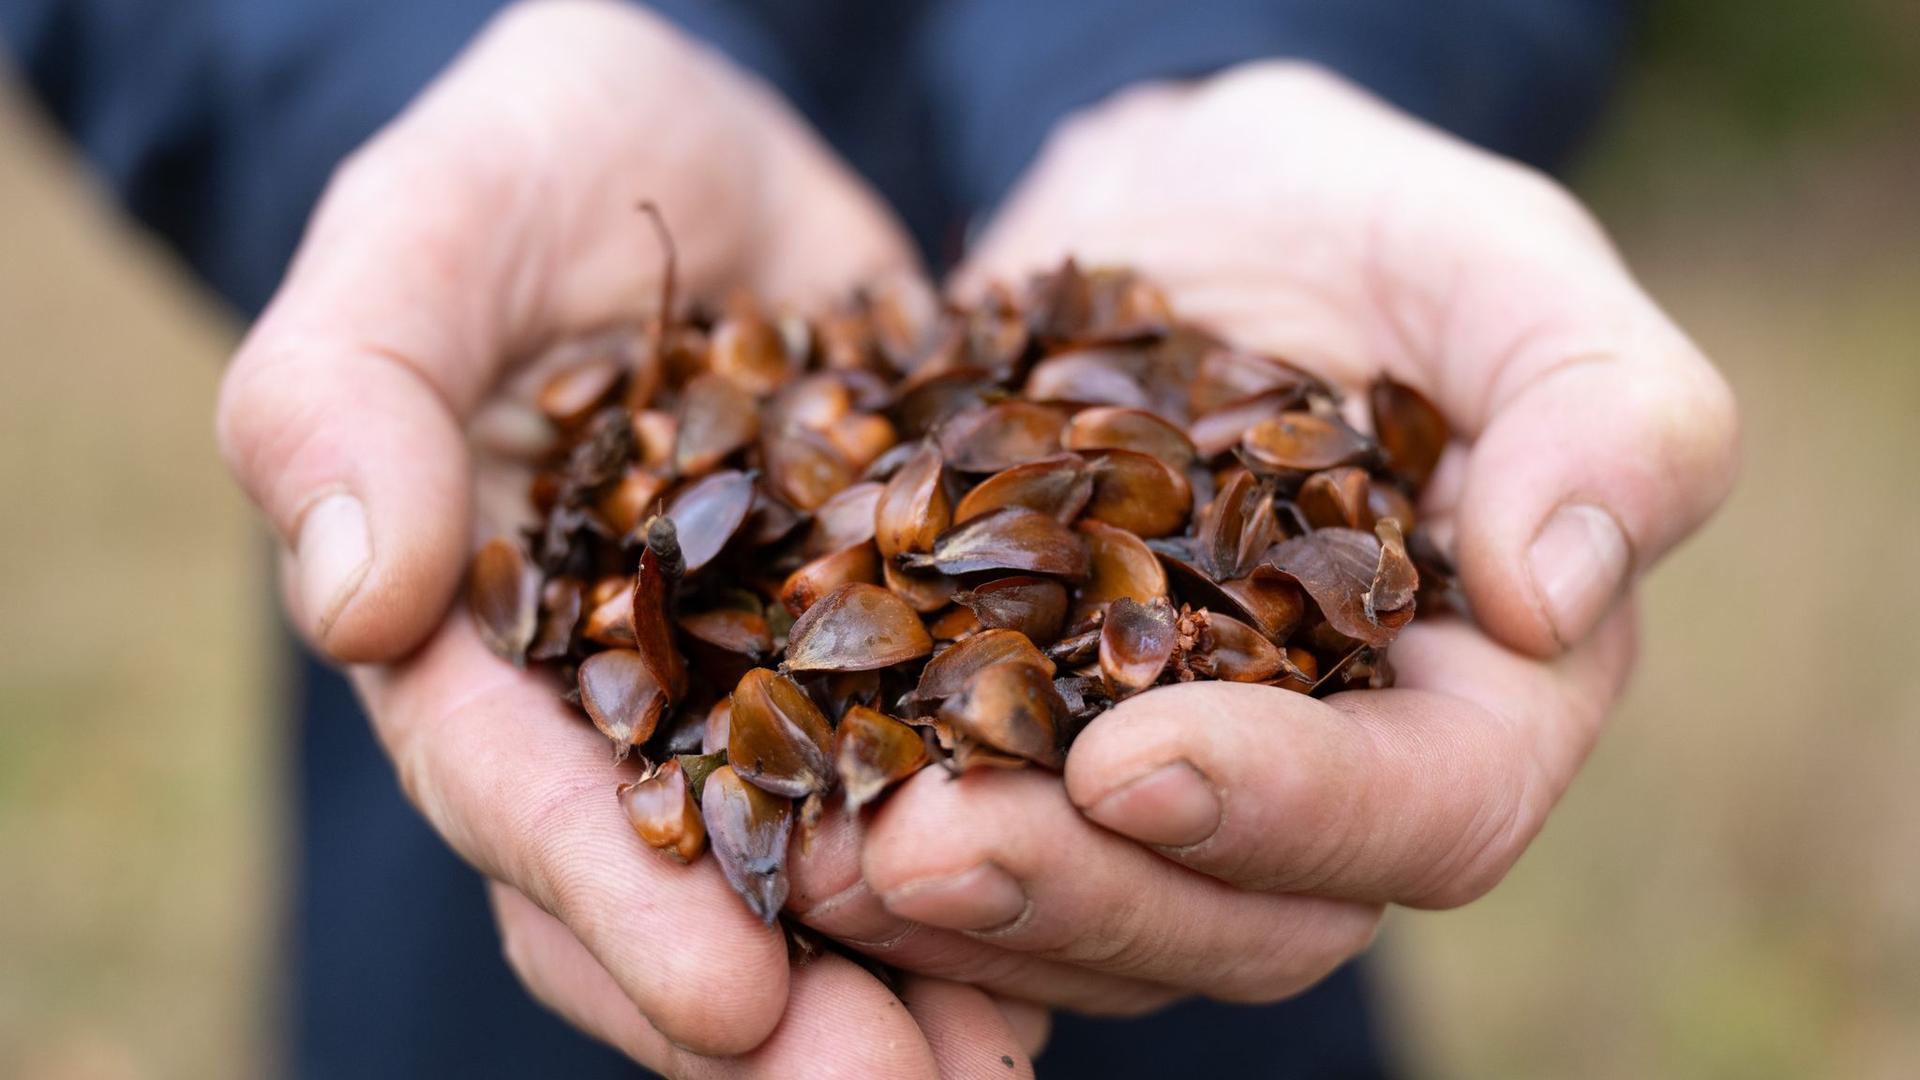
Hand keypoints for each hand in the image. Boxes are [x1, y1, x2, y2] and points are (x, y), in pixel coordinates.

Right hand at [215, 2, 1037, 1072]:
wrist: (712, 138)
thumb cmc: (543, 156)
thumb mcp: (434, 225)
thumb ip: (353, 390)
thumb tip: (356, 602)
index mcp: (482, 641)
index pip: (524, 798)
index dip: (617, 904)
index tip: (728, 1004)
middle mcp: (621, 702)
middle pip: (679, 888)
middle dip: (779, 1014)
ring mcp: (762, 687)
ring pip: (816, 874)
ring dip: (910, 982)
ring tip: (1000, 1065)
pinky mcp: (894, 644)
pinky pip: (938, 777)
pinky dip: (1005, 862)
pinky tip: (1093, 931)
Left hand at [807, 62, 1735, 1006]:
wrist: (1166, 223)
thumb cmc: (1351, 222)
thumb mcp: (1489, 260)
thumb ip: (1600, 406)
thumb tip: (1557, 599)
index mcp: (1478, 691)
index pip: (1428, 814)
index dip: (1291, 814)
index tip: (1133, 763)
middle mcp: (1333, 776)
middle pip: (1243, 916)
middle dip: (1083, 894)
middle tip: (921, 850)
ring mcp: (1171, 782)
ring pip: (1095, 920)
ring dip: (961, 912)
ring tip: (826, 851)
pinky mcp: (1033, 759)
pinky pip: (973, 850)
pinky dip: (880, 852)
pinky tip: (782, 818)